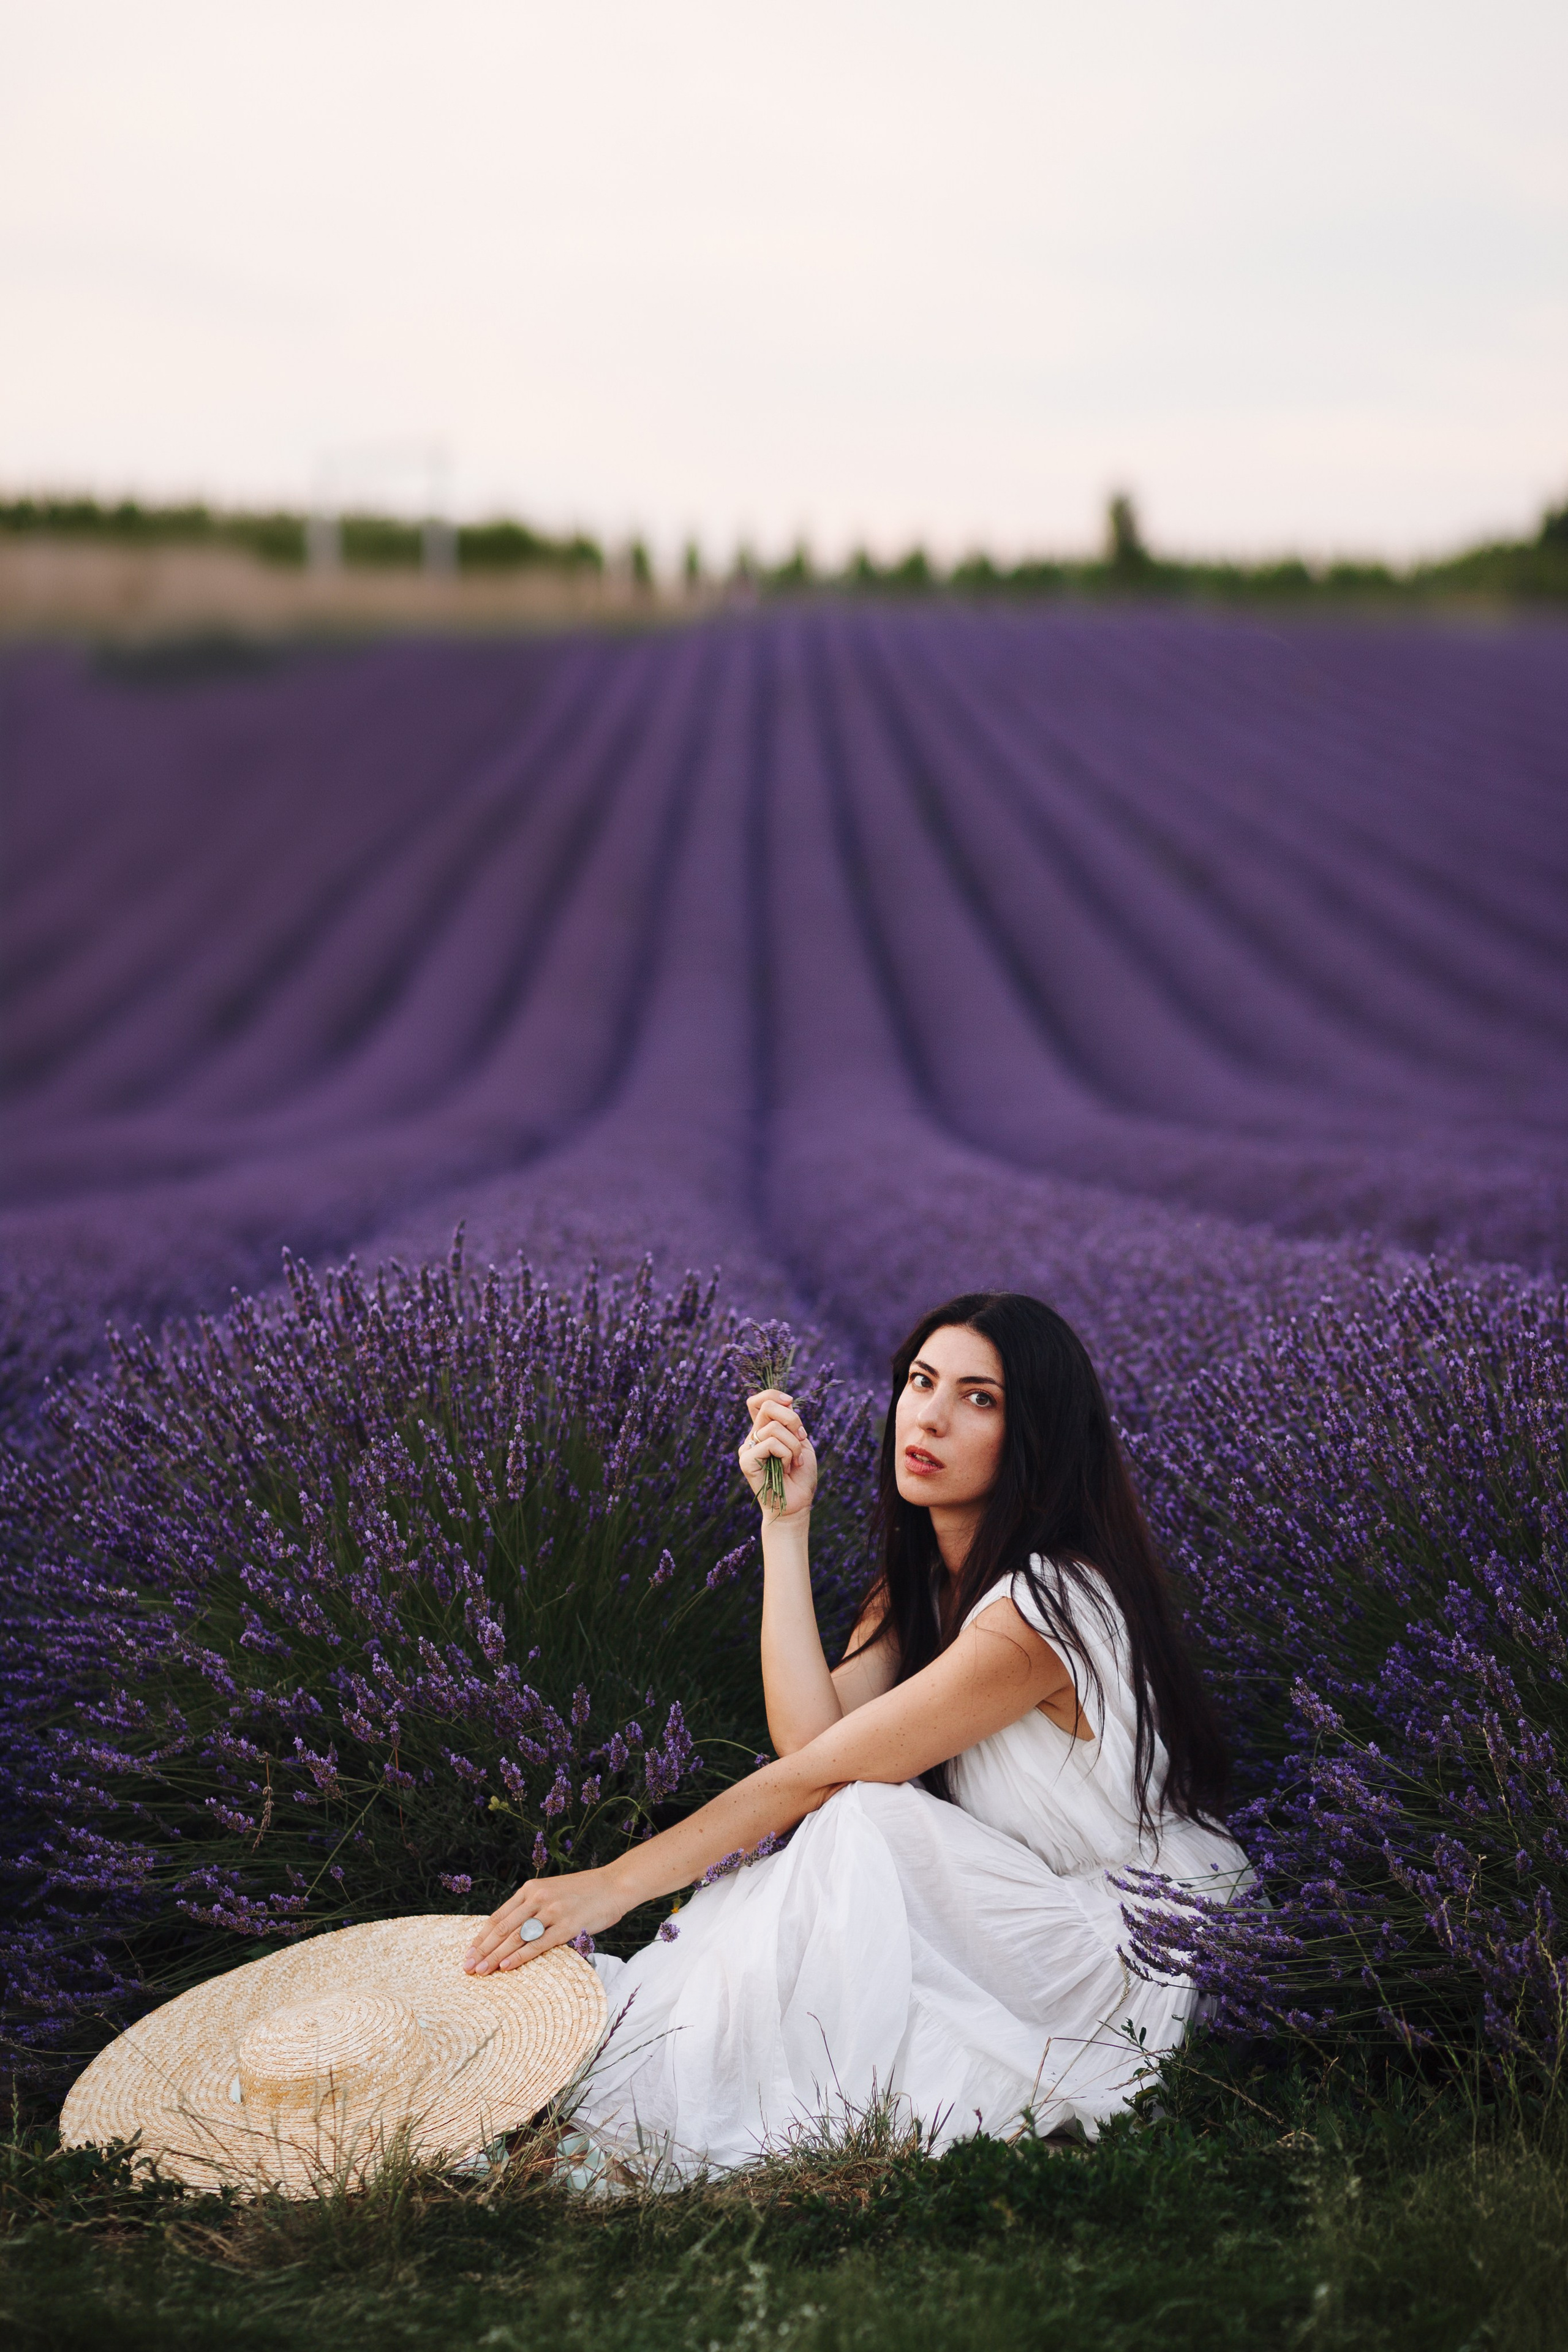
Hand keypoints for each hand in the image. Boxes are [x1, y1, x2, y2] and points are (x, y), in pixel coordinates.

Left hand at [462, 1867, 624, 1974]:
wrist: (615, 1884)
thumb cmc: (584, 1892)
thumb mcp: (552, 1891)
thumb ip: (533, 1906)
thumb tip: (511, 1931)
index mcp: (531, 1888)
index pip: (498, 1916)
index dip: (481, 1936)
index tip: (469, 1953)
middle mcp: (538, 1897)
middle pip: (502, 1928)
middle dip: (482, 1950)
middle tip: (467, 1967)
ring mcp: (552, 1911)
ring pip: (516, 1937)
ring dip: (495, 1956)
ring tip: (480, 1971)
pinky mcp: (567, 1926)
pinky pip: (538, 1944)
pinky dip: (520, 1956)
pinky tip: (506, 1967)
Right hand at [740, 1388, 816, 1517]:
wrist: (797, 1504)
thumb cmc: (801, 1476)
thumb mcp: (801, 1443)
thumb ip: (791, 1423)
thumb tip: (786, 1401)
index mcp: (765, 1431)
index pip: (758, 1401)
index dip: (773, 1394)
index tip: (790, 1402)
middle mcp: (753, 1438)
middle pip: (766, 1406)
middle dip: (792, 1418)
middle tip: (801, 1438)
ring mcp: (747, 1449)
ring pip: (772, 1427)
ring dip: (793, 1444)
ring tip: (796, 1461)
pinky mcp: (746, 1461)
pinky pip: (770, 1443)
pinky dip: (787, 1454)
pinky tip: (787, 1468)